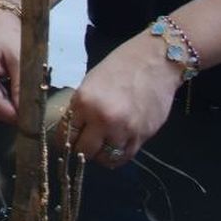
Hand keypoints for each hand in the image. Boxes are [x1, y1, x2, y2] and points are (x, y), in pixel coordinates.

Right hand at [0, 8, 21, 125]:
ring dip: (0, 108)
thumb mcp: (19, 59)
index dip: (14, 113)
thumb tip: (27, 115)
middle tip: (19, 95)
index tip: (31, 111)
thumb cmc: (6, 35)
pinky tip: (1, 87)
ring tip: (8, 87)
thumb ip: (22, 88)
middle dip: (5, 112)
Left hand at [64, 32, 181, 167]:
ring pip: (105, 158)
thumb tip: (73, 128)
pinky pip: (124, 157)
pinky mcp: (141, 136)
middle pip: (84, 151)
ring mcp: (123, 130)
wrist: (155, 62)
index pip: (67, 134)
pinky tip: (115, 148)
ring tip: (101, 147)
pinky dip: (117, 156)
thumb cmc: (120, 66)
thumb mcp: (91, 82)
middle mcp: (102, 119)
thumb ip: (81, 107)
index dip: (64, 141)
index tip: (66, 143)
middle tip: (83, 147)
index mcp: (84, 101)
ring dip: (100, 155)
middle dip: (80, 152)